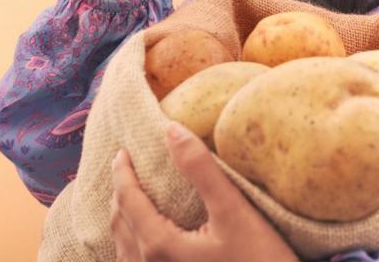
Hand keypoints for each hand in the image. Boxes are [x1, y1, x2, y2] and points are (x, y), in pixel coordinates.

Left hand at [110, 124, 298, 261]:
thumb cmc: (259, 261)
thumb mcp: (233, 212)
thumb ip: (200, 170)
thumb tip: (170, 130)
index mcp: (158, 246)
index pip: (127, 200)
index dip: (122, 172)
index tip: (122, 151)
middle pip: (120, 223)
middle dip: (119, 192)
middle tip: (124, 168)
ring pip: (123, 248)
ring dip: (122, 219)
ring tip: (129, 199)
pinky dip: (131, 244)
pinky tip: (143, 240)